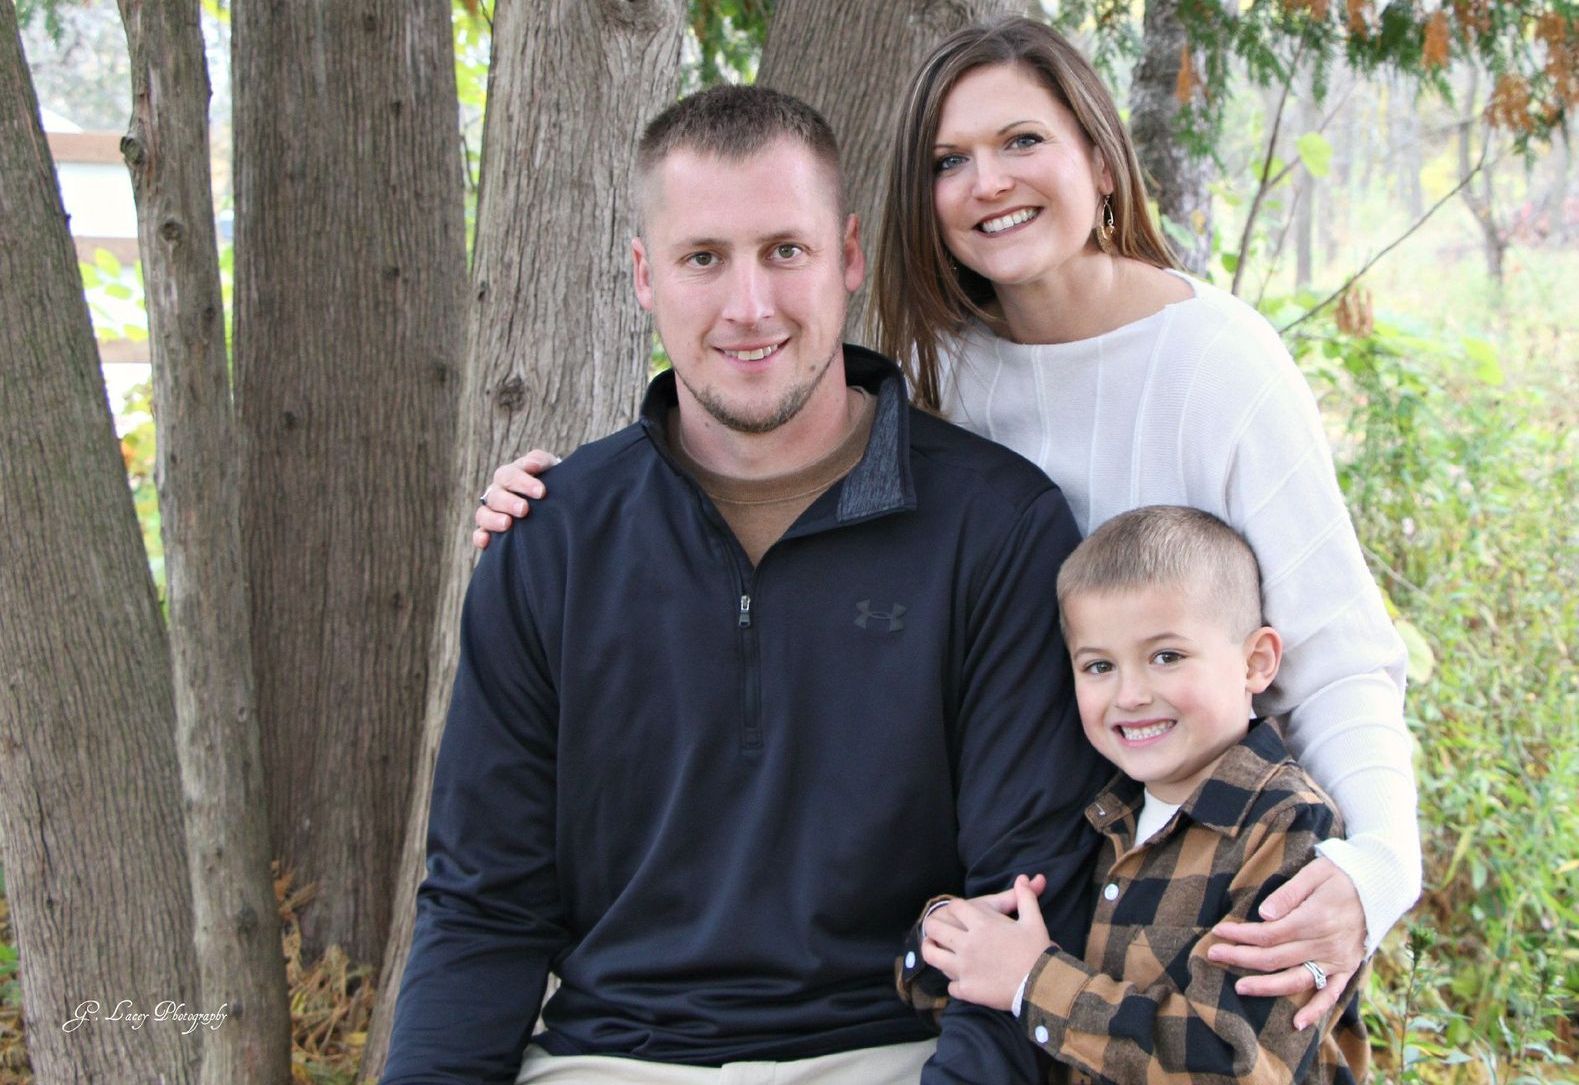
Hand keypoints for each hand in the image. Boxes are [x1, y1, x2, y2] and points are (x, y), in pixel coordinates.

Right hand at [472, 450, 559, 550]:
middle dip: (509, 502)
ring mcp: (491, 512)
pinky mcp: (490, 531)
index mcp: (509, 476)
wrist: (555, 502)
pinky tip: (485, 541)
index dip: (523, 483)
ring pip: (483, 514)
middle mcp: (497, 493)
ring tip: (507, 524)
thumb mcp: (549, 468)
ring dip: (493, 519)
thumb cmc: (551, 482)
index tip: (541, 492)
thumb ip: (540, 461)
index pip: (509, 476)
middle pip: (495, 496)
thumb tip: (531, 465)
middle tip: (524, 509)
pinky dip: (479, 537)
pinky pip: (478, 534)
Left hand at [921, 875, 1051, 1010]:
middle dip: (932, 925)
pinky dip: (954, 983)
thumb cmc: (1037, 951)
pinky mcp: (967, 990)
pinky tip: (959, 981)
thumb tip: (1023, 879)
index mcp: (982, 924)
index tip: (956, 910)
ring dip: (930, 950)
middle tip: (934, 927)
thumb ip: (1025, 897)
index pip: (956, 907)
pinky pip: (950, 986)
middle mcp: (967, 944)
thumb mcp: (1033, 920)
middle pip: (935, 928)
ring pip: (933, 956)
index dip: (955, 907)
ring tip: (933, 948)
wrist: (1042, 986)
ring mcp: (964, 968)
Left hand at [1207, 857, 1365, 1028]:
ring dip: (1266, 987)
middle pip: (1275, 957)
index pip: (1268, 933)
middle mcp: (1324, 944)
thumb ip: (1288, 893)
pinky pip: (1331, 994)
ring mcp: (1336, 960)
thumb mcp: (1315, 872)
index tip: (1218, 932)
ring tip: (1239, 987)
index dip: (1241, 935)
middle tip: (1214, 955)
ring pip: (1296, 980)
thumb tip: (1263, 914)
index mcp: (1314, 919)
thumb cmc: (1342, 875)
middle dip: (1241, 957)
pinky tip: (1297, 1023)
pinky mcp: (1347, 968)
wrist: (1382, 887)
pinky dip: (1316, 1011)